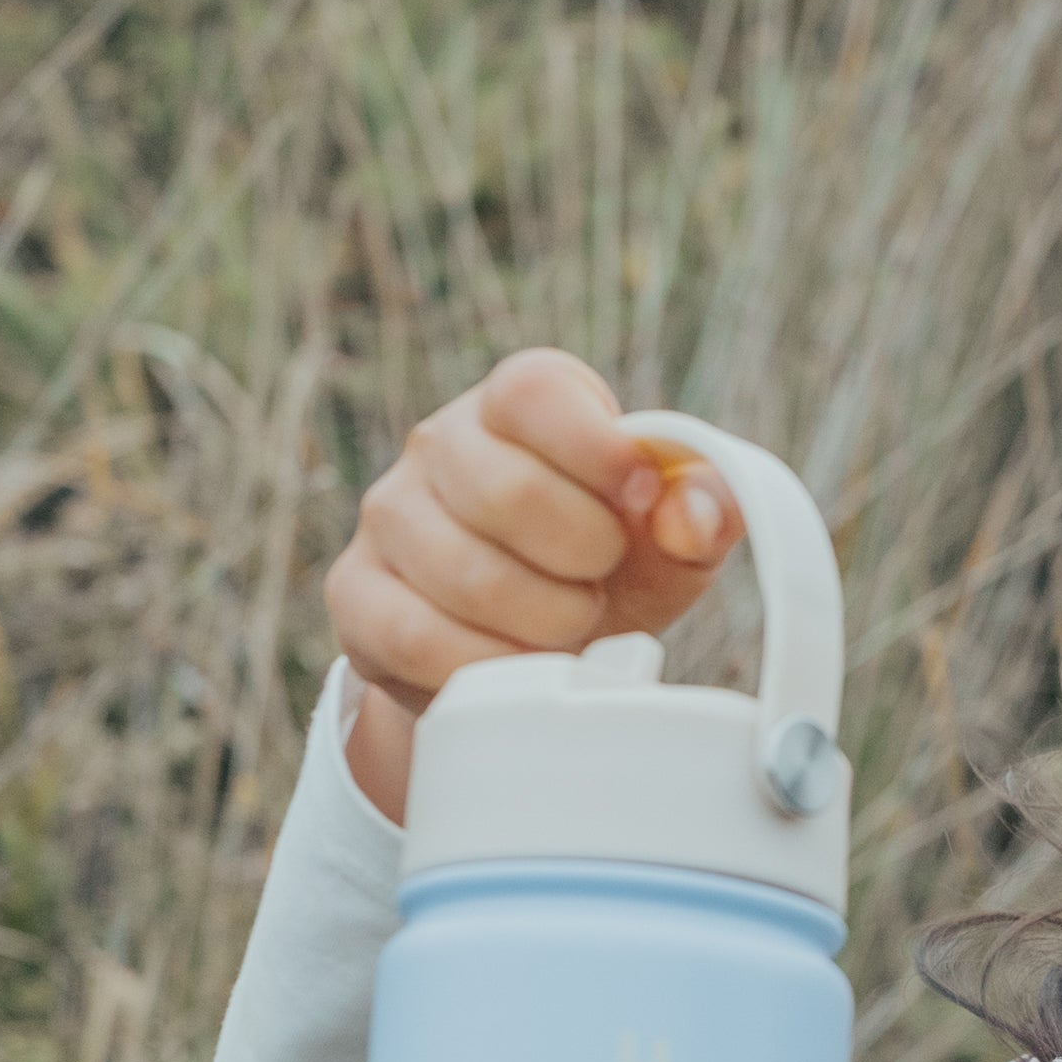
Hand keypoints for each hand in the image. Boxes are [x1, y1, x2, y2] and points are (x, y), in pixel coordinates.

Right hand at [323, 348, 739, 826]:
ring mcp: (388, 515)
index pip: (533, 394)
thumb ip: (705, 511)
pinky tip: (519, 666)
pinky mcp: (356, 593)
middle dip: (582, 558)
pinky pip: (416, 637)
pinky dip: (486, 667)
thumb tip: (690, 513)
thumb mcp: (671, 538)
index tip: (639, 503)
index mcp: (518, 401)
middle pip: (505, 491)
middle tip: (600, 583)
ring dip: (544, 622)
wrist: (528, 649)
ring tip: (567, 627)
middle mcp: (439, 442)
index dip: (597, 452)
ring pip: (466, 574)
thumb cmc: (607, 570)